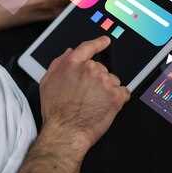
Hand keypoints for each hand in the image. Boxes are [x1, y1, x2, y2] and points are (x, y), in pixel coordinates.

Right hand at [39, 36, 129, 158]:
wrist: (66, 131)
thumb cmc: (55, 110)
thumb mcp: (47, 82)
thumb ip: (58, 64)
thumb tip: (69, 53)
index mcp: (73, 64)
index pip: (88, 47)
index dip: (98, 43)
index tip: (105, 41)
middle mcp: (90, 69)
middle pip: (100, 68)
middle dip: (96, 78)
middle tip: (87, 94)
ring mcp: (105, 82)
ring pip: (112, 80)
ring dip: (107, 89)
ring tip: (94, 103)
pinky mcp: (116, 96)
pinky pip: (123, 92)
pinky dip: (118, 98)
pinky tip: (106, 106)